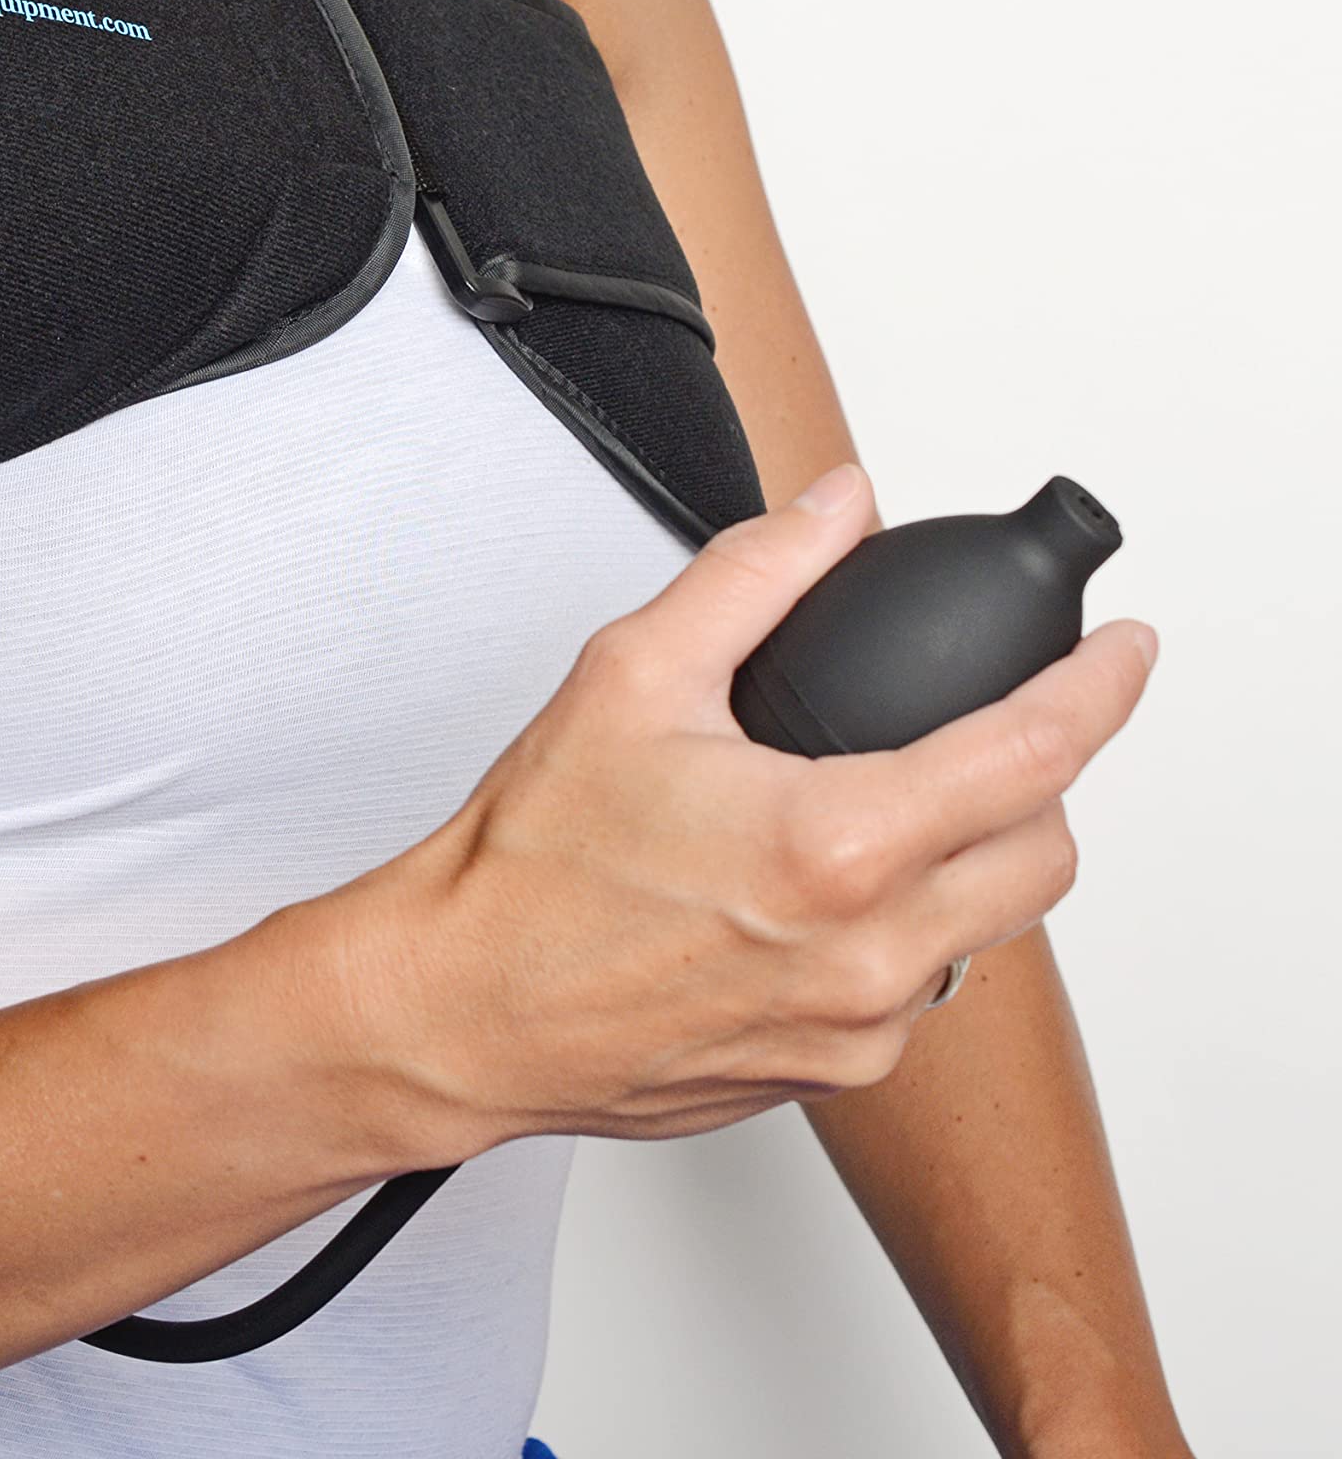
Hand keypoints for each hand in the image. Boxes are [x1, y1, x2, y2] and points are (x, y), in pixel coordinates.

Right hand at [317, 461, 1156, 1166]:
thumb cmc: (528, 870)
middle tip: (976, 736)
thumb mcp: (632, 677)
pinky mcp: (829, 1076)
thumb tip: (834, 509)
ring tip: (873, 816)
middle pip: (1046, 855)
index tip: (1122, 655)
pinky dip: (897, 936)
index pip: (1035, 754)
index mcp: (836, 845)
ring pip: (985, 932)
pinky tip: (810, 900)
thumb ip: (752, 576)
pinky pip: (915, 995)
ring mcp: (857, 1030)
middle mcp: (868, 953)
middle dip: (1034, 783)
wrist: (462, 1006)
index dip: (1100, 687)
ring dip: (962, 864)